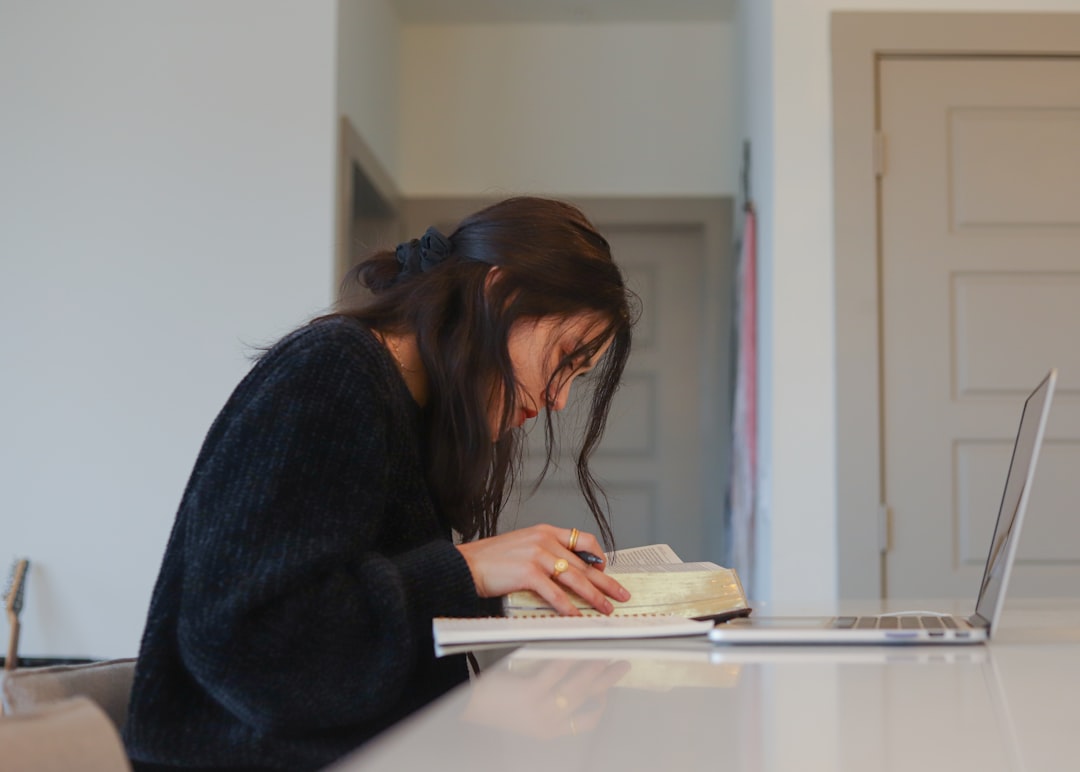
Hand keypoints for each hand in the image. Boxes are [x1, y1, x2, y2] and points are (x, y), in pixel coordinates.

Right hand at [456, 524, 630, 614]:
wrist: (464, 565)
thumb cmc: (490, 560)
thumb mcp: (522, 547)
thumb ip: (544, 554)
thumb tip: (565, 573)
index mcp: (544, 531)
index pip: (582, 539)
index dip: (598, 555)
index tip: (606, 568)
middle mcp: (544, 540)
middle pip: (583, 564)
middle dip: (605, 583)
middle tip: (620, 594)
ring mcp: (537, 555)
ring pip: (575, 579)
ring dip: (593, 597)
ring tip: (605, 609)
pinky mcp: (528, 573)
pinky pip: (555, 594)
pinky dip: (569, 607)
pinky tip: (576, 616)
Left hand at [462, 656, 630, 737]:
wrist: (463, 704)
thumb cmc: (491, 702)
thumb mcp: (525, 712)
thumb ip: (548, 700)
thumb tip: (572, 677)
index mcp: (549, 731)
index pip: (587, 721)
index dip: (603, 703)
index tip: (610, 688)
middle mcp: (548, 725)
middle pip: (587, 700)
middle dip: (608, 681)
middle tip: (622, 665)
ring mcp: (539, 711)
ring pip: (576, 687)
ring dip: (595, 668)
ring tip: (605, 653)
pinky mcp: (528, 695)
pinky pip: (555, 673)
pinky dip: (568, 658)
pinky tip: (575, 646)